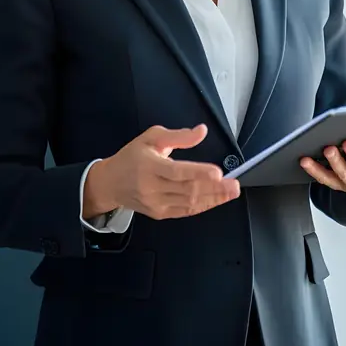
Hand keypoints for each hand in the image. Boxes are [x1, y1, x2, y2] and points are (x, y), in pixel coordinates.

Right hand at [83, 123, 240, 219]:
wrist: (110, 183)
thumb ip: (178, 136)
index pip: (177, 171)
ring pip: (189, 203)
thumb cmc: (132, 156)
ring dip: (213, 198)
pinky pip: (185, 212)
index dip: (198, 173)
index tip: (218, 172)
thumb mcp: (151, 137)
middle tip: (234, 184)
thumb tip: (201, 131)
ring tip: (231, 192)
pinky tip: (216, 200)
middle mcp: (151, 187)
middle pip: (187, 190)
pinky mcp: (159, 214)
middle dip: (214, 188)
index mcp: (149, 166)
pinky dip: (203, 206)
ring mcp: (155, 203)